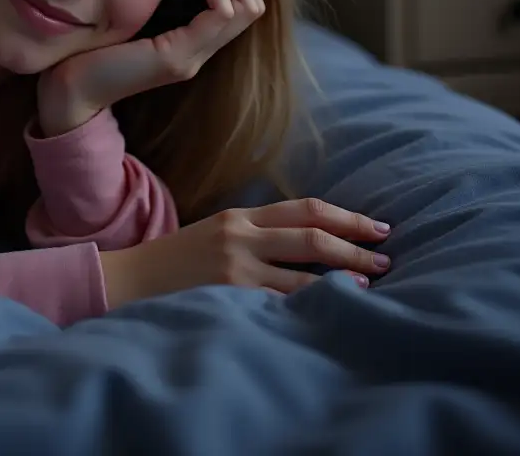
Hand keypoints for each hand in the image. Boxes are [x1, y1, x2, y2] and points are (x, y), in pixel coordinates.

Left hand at [37, 0, 264, 135]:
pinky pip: (221, 15)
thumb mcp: (137, 18)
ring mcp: (192, 57)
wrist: (73, 90)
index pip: (246, 8)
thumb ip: (159, 2)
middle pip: (255, 6)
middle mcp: (200, 54)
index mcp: (192, 44)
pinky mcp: (177, 57)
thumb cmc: (95, 50)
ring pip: (247, 9)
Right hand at [99, 198, 391, 306]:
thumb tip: (312, 243)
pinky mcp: (231, 296)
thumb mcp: (217, 234)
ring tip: (371, 287)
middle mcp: (242, 235)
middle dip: (356, 247)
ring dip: (345, 280)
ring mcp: (236, 267)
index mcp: (241, 216)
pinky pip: (284, 304)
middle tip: (387, 258)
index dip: (346, 217)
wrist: (131, 280)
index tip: (378, 227)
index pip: (306, 209)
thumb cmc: (179, 262)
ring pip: (305, 274)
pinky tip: (335, 310)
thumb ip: (257, 234)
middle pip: (313, 236)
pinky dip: (315, 306)